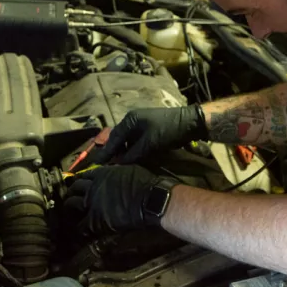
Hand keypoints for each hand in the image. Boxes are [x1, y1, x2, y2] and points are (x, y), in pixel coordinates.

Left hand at [64, 165, 160, 233]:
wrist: (150, 200)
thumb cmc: (144, 183)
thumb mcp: (127, 170)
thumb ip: (113, 172)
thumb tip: (110, 173)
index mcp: (101, 174)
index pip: (83, 175)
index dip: (79, 179)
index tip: (77, 182)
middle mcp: (92, 187)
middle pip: (74, 188)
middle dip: (71, 192)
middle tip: (72, 196)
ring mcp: (92, 204)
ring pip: (71, 204)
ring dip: (70, 207)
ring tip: (70, 211)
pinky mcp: (95, 220)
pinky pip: (81, 225)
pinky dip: (79, 227)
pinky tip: (80, 229)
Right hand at [84, 105, 207, 166]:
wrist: (189, 122)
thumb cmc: (167, 130)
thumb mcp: (149, 143)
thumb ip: (133, 154)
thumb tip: (119, 163)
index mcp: (130, 121)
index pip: (114, 139)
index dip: (106, 152)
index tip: (97, 163)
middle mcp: (132, 121)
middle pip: (118, 139)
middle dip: (113, 152)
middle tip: (105, 165)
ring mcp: (141, 125)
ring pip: (127, 141)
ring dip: (122, 152)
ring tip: (117, 165)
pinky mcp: (148, 130)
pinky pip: (135, 141)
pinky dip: (131, 150)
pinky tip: (130, 159)